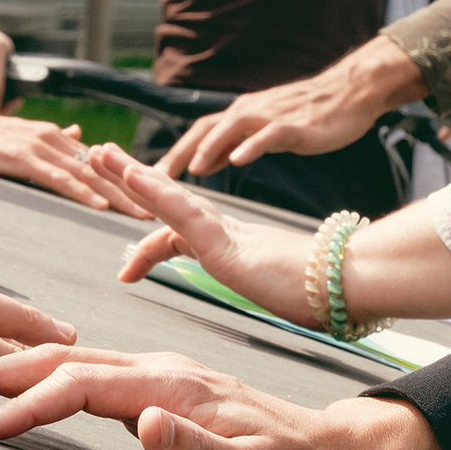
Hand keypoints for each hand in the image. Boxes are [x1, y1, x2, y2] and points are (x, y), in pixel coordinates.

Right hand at [0, 109, 152, 218]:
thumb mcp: (24, 136)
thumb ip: (55, 139)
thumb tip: (80, 136)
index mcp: (57, 137)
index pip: (100, 161)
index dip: (127, 177)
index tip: (152, 193)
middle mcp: (55, 139)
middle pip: (101, 168)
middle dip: (131, 189)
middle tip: (157, 209)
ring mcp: (40, 147)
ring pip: (87, 174)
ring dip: (116, 194)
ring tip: (138, 212)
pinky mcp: (23, 158)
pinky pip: (58, 178)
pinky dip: (82, 191)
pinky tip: (100, 204)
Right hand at [0, 346, 445, 449]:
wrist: (335, 449)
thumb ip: (194, 445)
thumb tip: (140, 422)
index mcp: (169, 384)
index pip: (78, 387)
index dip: (24, 406)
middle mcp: (157, 368)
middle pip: (61, 360)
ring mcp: (157, 372)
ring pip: (71, 360)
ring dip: (13, 365)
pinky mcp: (159, 384)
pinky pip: (89, 371)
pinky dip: (46, 372)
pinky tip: (27, 379)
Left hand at [89, 143, 314, 325]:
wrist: (354, 283)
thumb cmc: (324, 289)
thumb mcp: (280, 289)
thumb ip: (269, 282)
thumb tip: (281, 293)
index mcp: (232, 244)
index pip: (179, 234)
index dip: (148, 242)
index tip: (125, 266)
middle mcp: (224, 231)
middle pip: (165, 201)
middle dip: (128, 180)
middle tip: (96, 159)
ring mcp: (224, 234)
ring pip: (166, 198)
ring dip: (130, 175)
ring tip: (98, 156)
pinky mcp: (226, 243)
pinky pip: (182, 212)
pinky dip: (155, 191)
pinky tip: (131, 176)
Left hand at [156, 36, 427, 176]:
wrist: (347, 92)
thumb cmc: (305, 114)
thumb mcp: (262, 130)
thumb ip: (233, 143)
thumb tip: (206, 162)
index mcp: (238, 116)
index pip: (196, 134)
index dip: (172, 154)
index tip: (147, 178)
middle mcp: (247, 113)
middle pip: (203, 130)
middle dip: (179, 153)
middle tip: (157, 177)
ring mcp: (269, 117)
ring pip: (231, 129)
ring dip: (209, 149)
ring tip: (194, 169)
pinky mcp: (293, 125)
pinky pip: (268, 135)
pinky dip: (251, 146)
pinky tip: (238, 161)